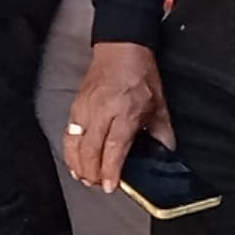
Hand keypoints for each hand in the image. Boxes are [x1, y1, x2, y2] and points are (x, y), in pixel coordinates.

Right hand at [62, 40, 170, 192]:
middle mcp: (103, 111)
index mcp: (126, 111)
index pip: (114, 148)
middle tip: (98, 185)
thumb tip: (165, 154)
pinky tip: (74, 161)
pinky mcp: (76, 105)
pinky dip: (70, 151)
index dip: (110, 171)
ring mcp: (86, 108)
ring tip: (85, 178)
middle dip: (92, 173)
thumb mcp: (159, 106)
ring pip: (75, 144)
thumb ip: (162, 134)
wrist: (121, 49)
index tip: (110, 186)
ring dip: (78, 165)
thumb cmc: (140, 74)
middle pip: (91, 150)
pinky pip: (69, 133)